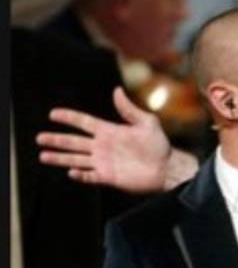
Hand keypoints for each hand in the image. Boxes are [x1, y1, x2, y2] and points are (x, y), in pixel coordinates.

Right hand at [37, 86, 191, 192]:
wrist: (167, 168)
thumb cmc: (159, 145)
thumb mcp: (147, 123)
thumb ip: (130, 109)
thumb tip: (117, 90)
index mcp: (109, 131)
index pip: (83, 122)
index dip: (69, 118)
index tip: (53, 114)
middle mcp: (102, 146)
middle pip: (73, 142)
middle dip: (56, 140)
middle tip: (39, 138)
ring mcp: (104, 162)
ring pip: (76, 159)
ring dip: (60, 157)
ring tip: (43, 155)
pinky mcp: (108, 177)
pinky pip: (90, 176)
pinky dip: (81, 175)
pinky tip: (71, 172)